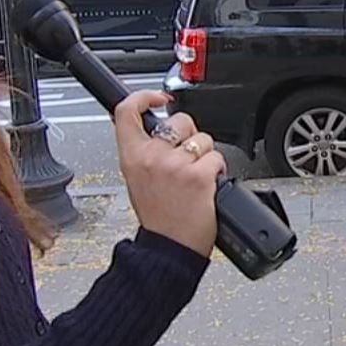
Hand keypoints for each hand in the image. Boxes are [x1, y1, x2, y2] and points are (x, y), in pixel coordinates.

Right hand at [113, 90, 223, 255]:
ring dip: (206, 155)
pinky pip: (217, 158)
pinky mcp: (199, 175)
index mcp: (131, 157)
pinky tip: (207, 187)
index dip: (143, 96)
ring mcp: (175, 165)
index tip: (158, 98)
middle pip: (178, 120)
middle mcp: (151, 157)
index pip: (127, 111)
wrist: (168, 249)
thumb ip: (145, 152)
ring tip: (196, 179)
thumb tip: (160, 130)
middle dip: (190, 135)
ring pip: (203, 139)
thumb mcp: (137, 180)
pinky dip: (218, 170)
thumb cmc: (158, 219)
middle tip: (186, 160)